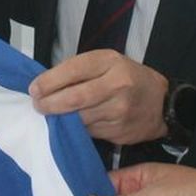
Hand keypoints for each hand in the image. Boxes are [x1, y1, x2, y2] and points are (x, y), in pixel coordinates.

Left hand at [29, 50, 167, 144]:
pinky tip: (70, 125)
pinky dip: (76, 130)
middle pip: (74, 98)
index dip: (49, 81)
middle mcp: (116, 85)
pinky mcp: (119, 132)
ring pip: (80, 119)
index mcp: (110, 62)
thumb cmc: (127, 77)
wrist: (161, 103)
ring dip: (60, 119)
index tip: (34, 88)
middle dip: (49, 104)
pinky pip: (89, 132)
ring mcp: (119, 111)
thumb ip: (80, 70)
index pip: (74, 70)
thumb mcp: (107, 62)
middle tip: (37, 105)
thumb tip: (46, 84)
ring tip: (50, 115)